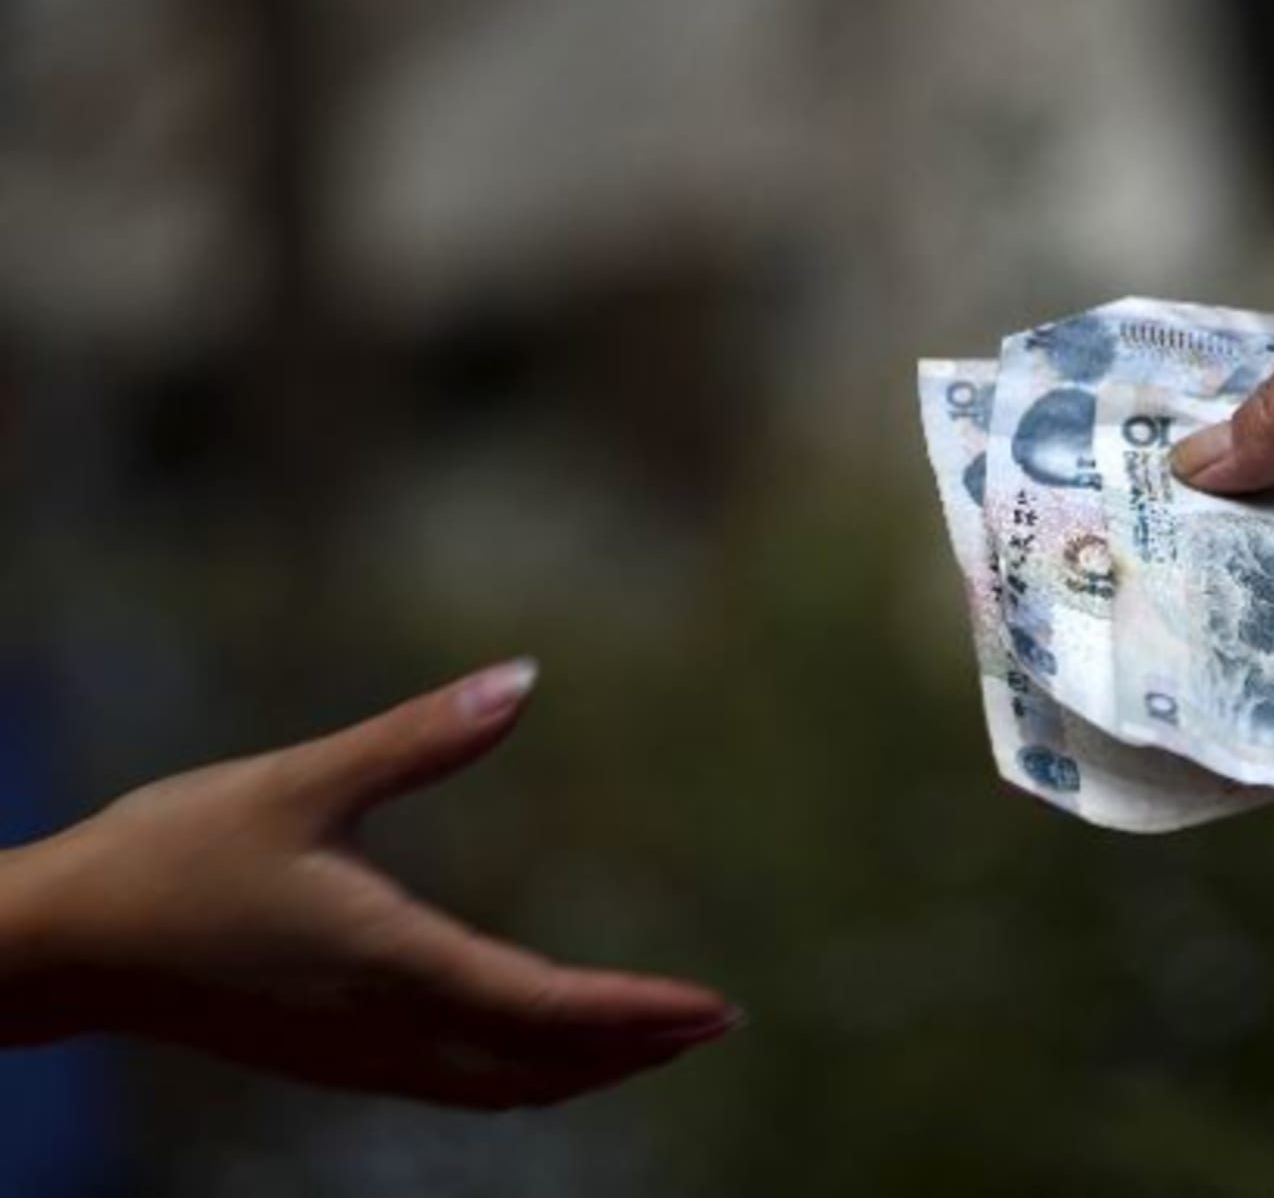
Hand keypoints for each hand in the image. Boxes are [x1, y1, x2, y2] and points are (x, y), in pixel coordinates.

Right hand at [0, 661, 737, 1109]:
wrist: (59, 948)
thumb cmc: (170, 856)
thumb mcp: (301, 781)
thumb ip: (421, 737)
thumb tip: (524, 678)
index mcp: (390, 962)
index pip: (546, 1007)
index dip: (639, 1013)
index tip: (716, 1009)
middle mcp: (384, 1027)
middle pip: (539, 1064)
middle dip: (634, 1049)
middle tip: (716, 1025)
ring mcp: (356, 1057)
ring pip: (499, 1087)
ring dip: (584, 1070)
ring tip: (653, 1042)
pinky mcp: (330, 1058)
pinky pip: (455, 1085)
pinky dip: (523, 1074)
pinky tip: (537, 1048)